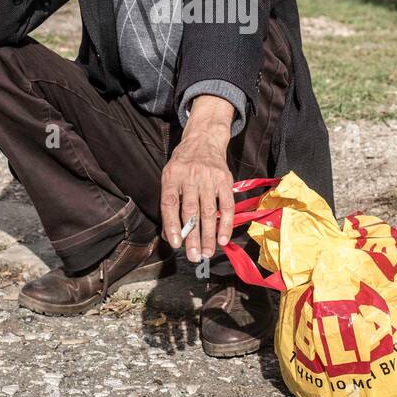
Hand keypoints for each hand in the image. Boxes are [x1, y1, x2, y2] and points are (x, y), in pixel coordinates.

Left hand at [160, 95, 234, 262]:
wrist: (203, 140)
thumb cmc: (183, 164)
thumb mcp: (170, 177)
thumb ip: (169, 204)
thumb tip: (170, 235)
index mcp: (172, 176)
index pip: (170, 204)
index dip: (172, 225)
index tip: (175, 244)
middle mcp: (190, 176)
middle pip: (191, 211)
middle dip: (192, 237)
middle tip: (193, 256)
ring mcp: (209, 177)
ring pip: (209, 211)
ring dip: (209, 235)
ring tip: (207, 252)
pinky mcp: (225, 180)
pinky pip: (227, 205)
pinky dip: (226, 223)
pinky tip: (223, 238)